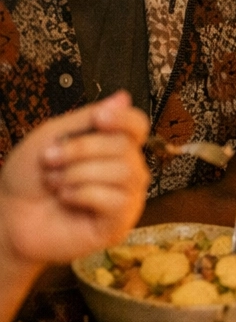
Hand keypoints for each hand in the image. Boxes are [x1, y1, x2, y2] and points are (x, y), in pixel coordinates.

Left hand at [0, 92, 150, 265]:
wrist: (9, 215)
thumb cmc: (28, 178)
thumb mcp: (52, 137)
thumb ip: (87, 118)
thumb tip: (123, 97)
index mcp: (111, 147)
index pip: (137, 126)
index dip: (124, 119)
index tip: (99, 119)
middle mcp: (125, 170)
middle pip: (125, 146)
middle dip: (81, 150)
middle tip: (51, 160)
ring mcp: (125, 198)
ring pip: (123, 172)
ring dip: (78, 173)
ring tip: (56, 183)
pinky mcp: (119, 223)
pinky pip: (116, 200)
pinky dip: (83, 195)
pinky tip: (66, 199)